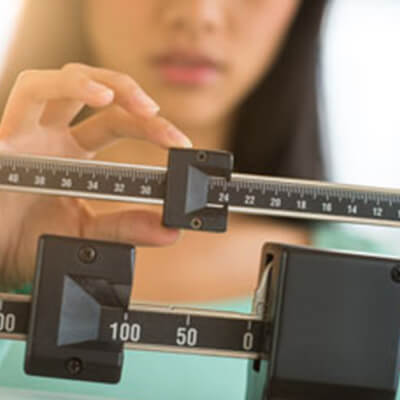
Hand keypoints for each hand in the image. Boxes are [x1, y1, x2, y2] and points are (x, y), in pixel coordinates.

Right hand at [0, 63, 191, 288]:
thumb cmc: (31, 240)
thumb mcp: (88, 233)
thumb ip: (125, 228)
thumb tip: (169, 230)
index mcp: (75, 155)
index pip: (119, 125)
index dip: (152, 128)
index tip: (180, 142)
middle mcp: (55, 136)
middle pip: (100, 96)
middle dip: (134, 99)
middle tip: (162, 119)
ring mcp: (32, 130)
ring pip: (67, 80)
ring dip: (105, 81)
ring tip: (135, 103)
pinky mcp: (7, 133)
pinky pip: (30, 92)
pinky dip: (63, 85)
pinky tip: (95, 94)